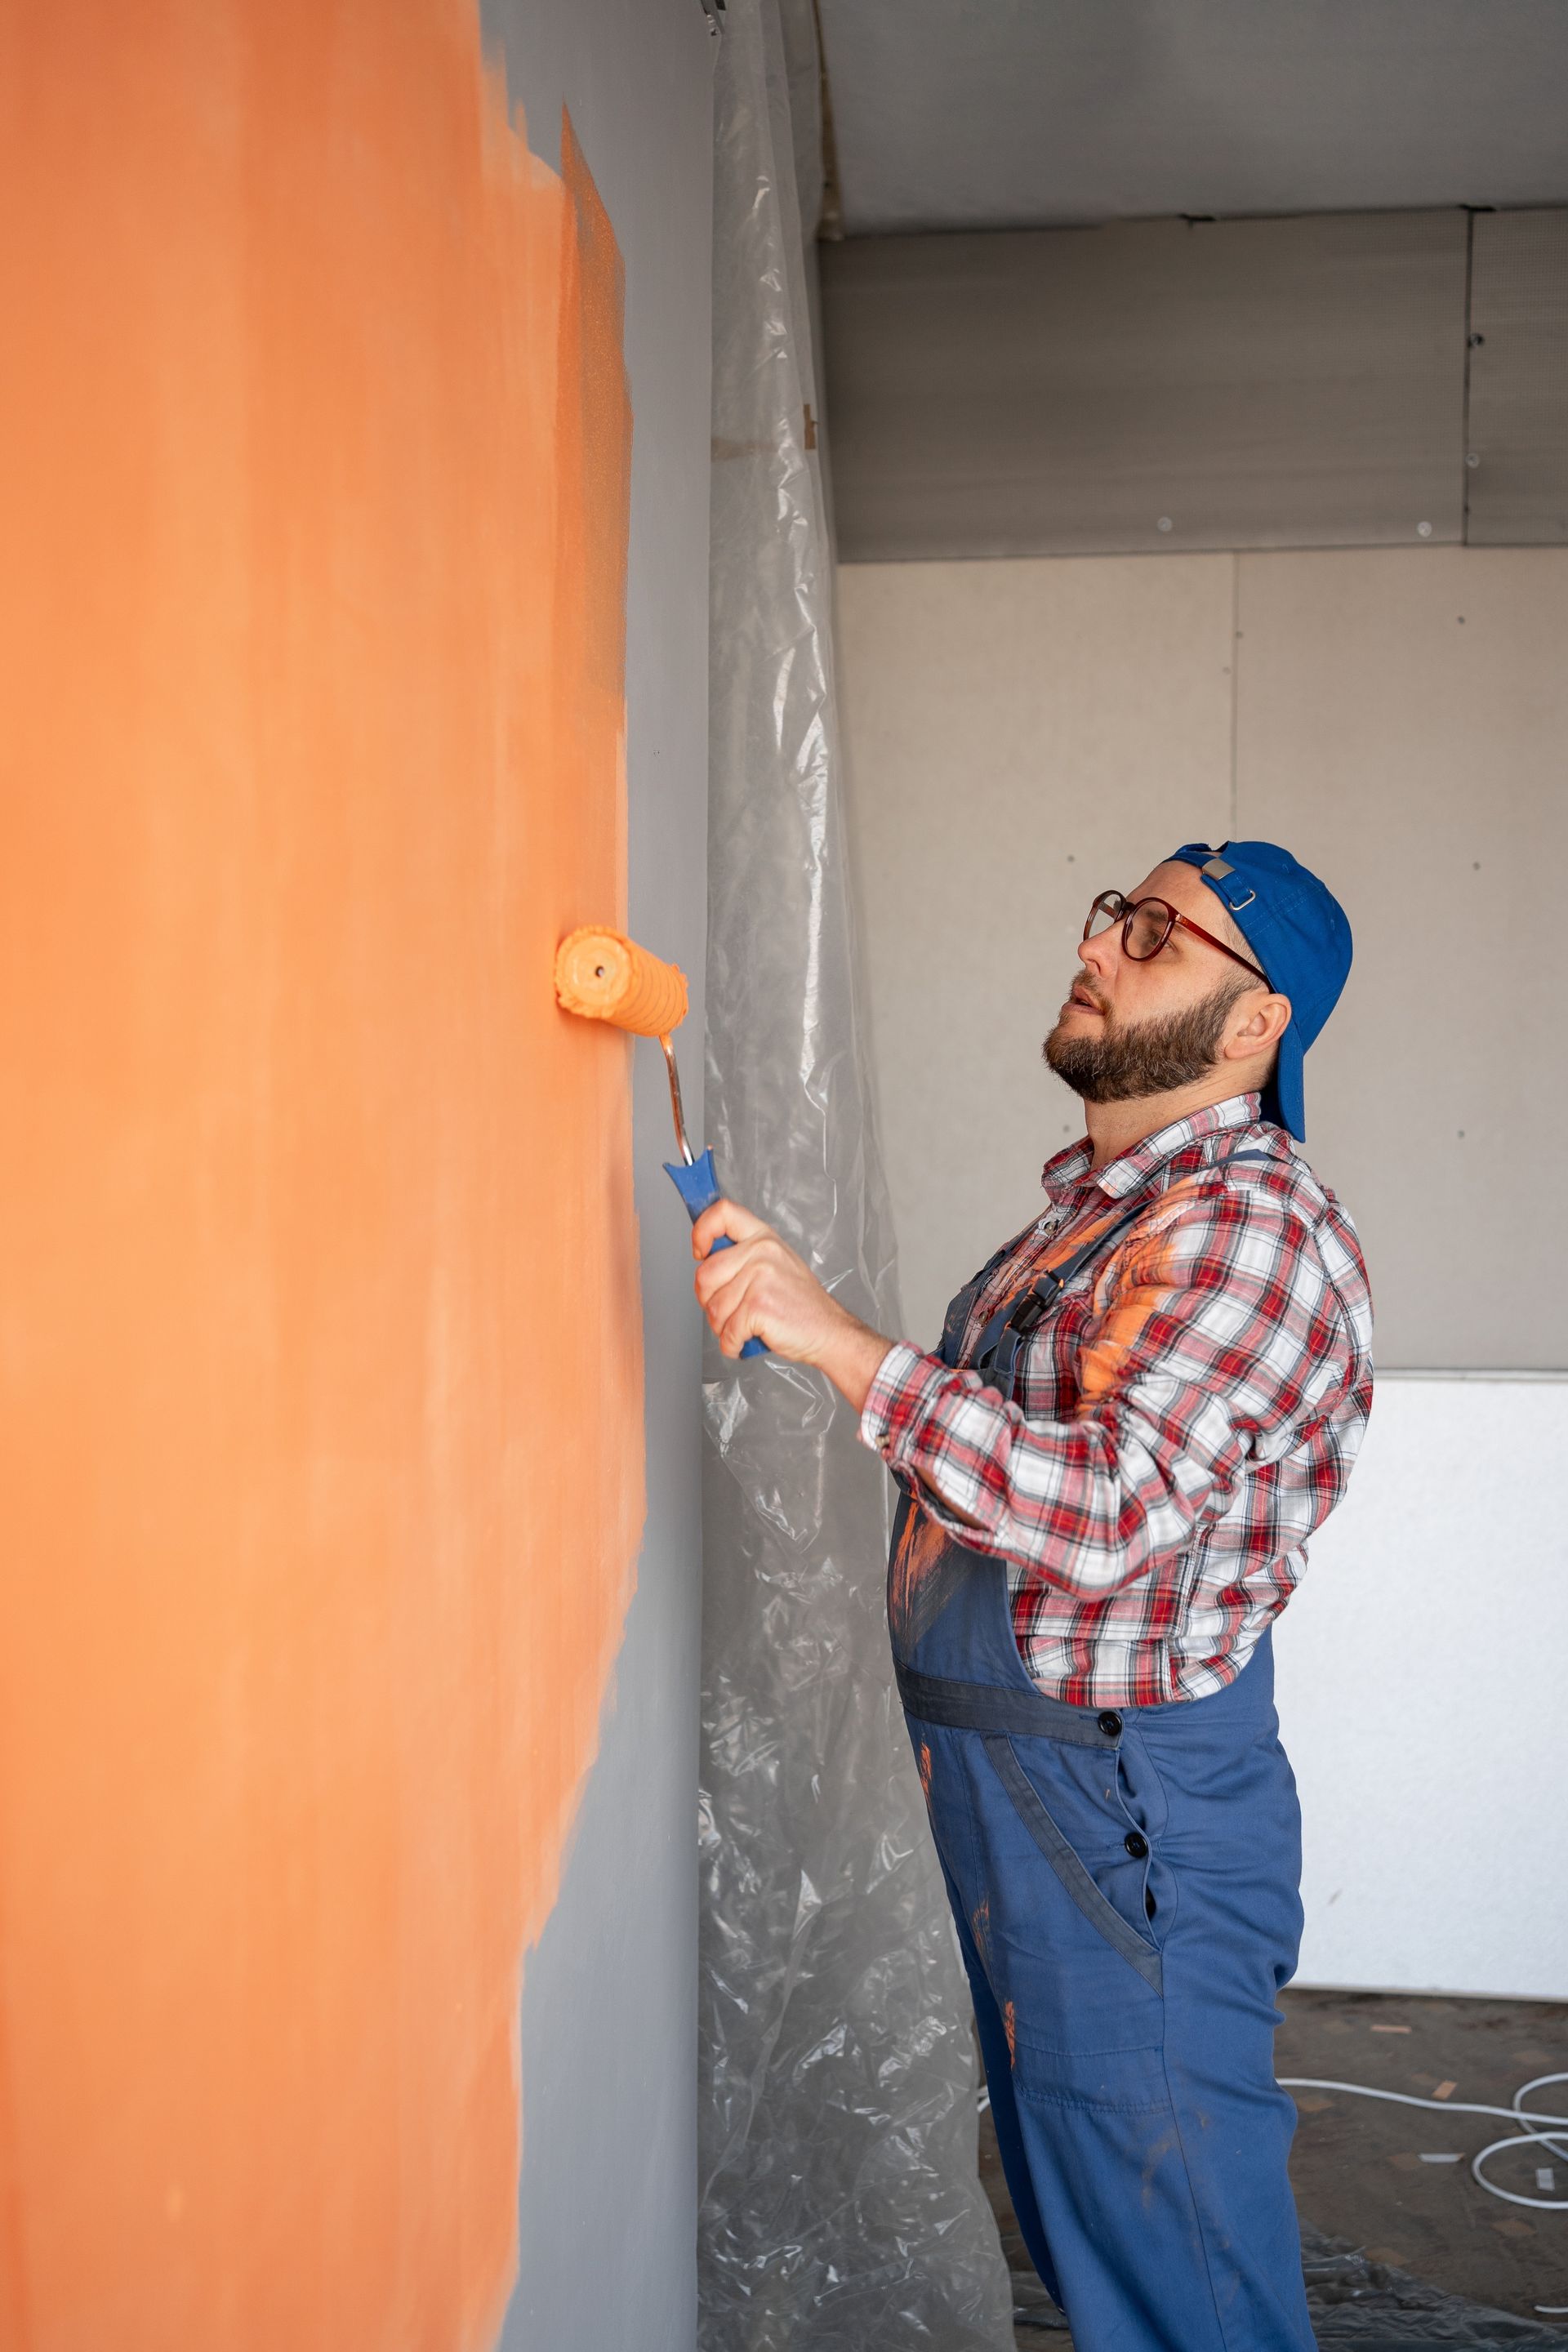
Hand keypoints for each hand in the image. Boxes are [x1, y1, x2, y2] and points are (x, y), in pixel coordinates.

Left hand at [691, 1198, 893, 1412]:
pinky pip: (726, 1331)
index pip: (722, 1213)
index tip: (700, 1251)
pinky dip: (732, 1344)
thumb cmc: (800, 1303)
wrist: (829, 1331)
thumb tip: (705, 1257)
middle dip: (708, 1300)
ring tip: (744, 1326)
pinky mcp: (758, 1306)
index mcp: (763, 1237)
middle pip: (704, 1274)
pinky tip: (746, 1340)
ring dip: (722, 1327)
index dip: (701, 1231)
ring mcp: (760, 1278)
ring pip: (713, 1307)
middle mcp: (762, 1252)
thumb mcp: (776, 1264)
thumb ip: (743, 1255)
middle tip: (728, 1310)